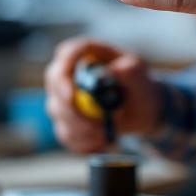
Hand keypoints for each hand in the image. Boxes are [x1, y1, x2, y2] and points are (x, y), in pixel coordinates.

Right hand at [44, 37, 161, 152]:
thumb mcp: (141, 75)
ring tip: (107, 133)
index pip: (67, 52)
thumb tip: (115, 70)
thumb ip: (131, 70)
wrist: (141, 109)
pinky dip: (84, 142)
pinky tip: (103, 141)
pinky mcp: (64, 119)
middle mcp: (69, 72)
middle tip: (95, 125)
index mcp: (87, 53)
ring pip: (57, 112)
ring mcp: (63, 96)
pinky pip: (65, 134)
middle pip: (54, 82)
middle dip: (70, 108)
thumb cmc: (139, 85)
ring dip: (81, 129)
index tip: (71, 95)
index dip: (63, 72)